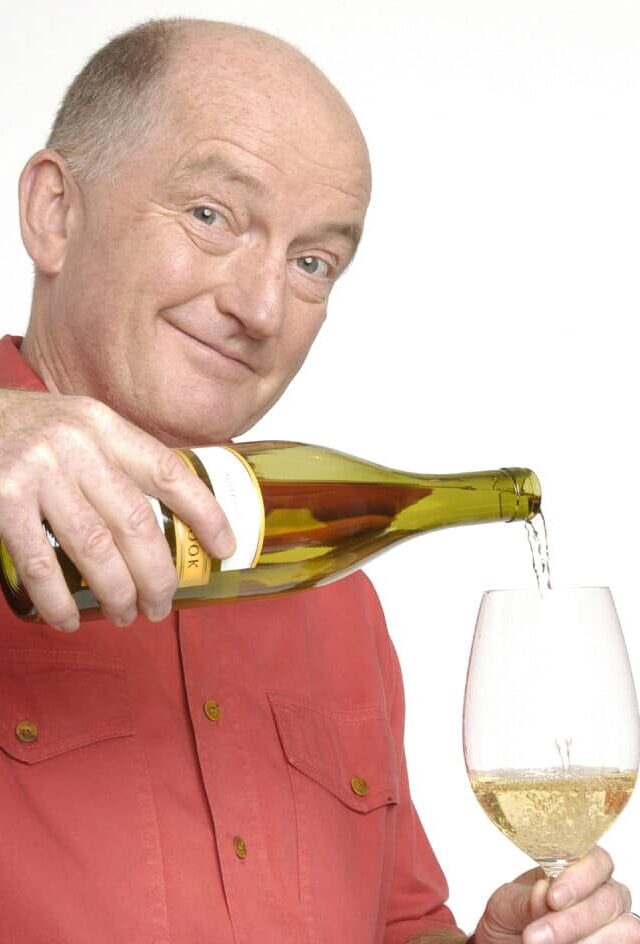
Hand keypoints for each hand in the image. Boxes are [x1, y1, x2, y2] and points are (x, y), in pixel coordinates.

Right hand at [0, 389, 234, 629]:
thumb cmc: (30, 430)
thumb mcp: (82, 427)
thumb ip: (119, 459)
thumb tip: (172, 512)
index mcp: (105, 427)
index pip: (168, 472)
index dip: (204, 513)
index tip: (224, 548)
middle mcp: (77, 446)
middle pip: (137, 522)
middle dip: (157, 575)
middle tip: (161, 605)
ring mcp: (38, 473)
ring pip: (96, 548)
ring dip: (117, 592)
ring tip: (125, 616)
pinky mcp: (3, 500)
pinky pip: (40, 564)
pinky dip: (59, 599)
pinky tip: (68, 619)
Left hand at [472, 847, 637, 942]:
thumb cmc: (510, 918)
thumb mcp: (505, 905)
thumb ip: (523, 899)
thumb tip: (542, 892)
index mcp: (576, 866)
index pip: (596, 859)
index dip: (579, 877)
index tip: (552, 897)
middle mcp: (601, 891)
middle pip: (611, 897)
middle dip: (574, 919)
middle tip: (535, 936)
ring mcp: (612, 922)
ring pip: (624, 928)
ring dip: (586, 939)